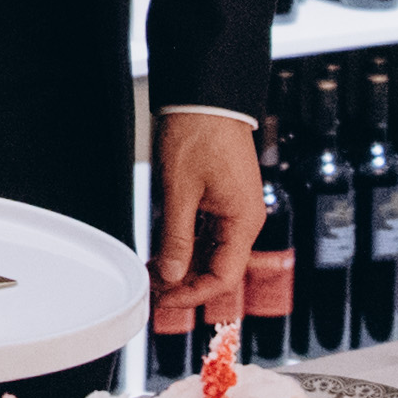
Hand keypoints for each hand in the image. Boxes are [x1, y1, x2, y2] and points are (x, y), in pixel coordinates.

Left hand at [152, 111, 263, 328]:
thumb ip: (176, 237)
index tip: (165, 300)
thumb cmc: (199, 133)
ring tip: (152, 276)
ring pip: (211, 253)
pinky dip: (186, 247)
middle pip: (218, 268)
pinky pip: (208, 235)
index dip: (193, 294)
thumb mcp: (180, 191)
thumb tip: (170, 274)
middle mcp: (244, 219)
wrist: (206, 98)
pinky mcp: (223, 200)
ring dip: (183, 267)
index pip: (223, 276)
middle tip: (153, 294)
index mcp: (243, 220)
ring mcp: (235, 209)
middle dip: (185, 284)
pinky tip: (164, 254)